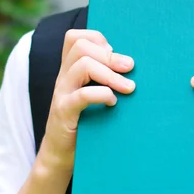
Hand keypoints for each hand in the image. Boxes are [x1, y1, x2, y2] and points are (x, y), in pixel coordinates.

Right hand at [41, 29, 134, 171]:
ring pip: (82, 66)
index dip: (97, 38)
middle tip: (129, 67)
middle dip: (109, 55)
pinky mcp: (64, 113)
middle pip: (80, 46)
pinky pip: (82, 95)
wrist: (60, 156)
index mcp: (69, 69)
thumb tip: (133, 64)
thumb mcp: (92, 94)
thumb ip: (105, 77)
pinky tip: (113, 103)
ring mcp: (61, 94)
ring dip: (110, 74)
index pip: (74, 37)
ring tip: (128, 88)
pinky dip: (102, 95)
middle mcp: (63, 77)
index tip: (114, 52)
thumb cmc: (85, 123)